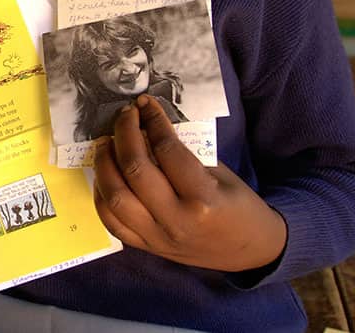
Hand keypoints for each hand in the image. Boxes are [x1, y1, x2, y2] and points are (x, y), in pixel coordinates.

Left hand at [93, 94, 286, 272]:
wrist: (252, 251)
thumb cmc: (239, 205)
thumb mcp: (220, 173)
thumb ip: (184, 153)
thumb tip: (148, 124)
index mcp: (202, 199)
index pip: (166, 150)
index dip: (153, 120)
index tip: (146, 103)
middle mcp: (176, 220)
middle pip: (135, 169)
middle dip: (124, 133)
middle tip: (126, 115)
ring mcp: (158, 237)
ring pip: (115, 197)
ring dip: (104, 164)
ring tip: (106, 142)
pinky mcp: (147, 248)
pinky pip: (112, 222)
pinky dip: (102, 195)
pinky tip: (106, 174)